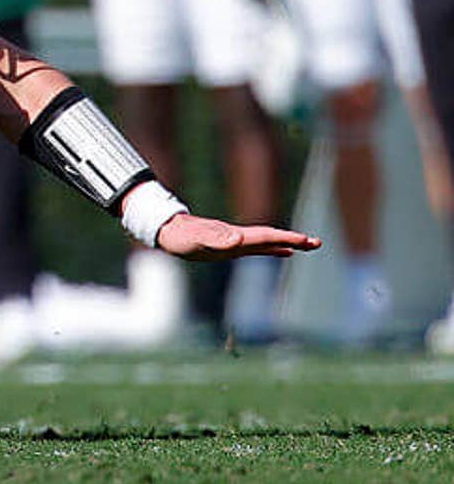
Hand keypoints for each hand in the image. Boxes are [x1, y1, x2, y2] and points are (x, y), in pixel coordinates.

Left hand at [154, 212, 320, 261]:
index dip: (286, 238)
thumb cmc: (179, 237)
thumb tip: (237, 239)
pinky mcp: (229, 247)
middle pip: (271, 237)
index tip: (307, 241)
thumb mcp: (196, 240)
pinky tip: (283, 252)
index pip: (266, 236)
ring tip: (308, 246)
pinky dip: (273, 249)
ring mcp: (235, 241)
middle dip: (295, 240)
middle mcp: (238, 237)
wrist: (166, 230)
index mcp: (235, 236)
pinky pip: (257, 248)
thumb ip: (215, 238)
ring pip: (267, 242)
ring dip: (288, 244)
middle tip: (318, 243)